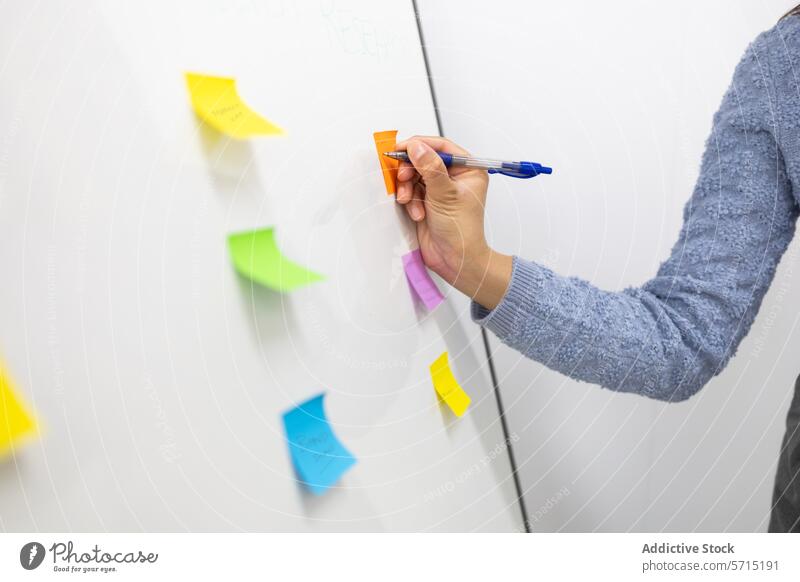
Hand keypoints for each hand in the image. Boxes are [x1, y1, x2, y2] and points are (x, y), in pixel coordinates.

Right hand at [395, 136, 511, 309]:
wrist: (455, 259)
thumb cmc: (461, 230)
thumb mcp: (445, 195)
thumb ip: (430, 168)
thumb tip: (417, 147)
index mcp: (467, 169)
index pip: (441, 146)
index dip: (420, 144)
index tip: (402, 147)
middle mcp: (453, 177)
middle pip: (423, 158)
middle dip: (410, 169)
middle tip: (403, 177)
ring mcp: (438, 189)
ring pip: (413, 175)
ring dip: (408, 188)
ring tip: (409, 201)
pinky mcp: (426, 200)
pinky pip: (410, 190)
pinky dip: (409, 200)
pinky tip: (417, 213)